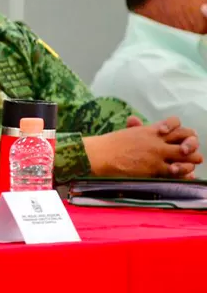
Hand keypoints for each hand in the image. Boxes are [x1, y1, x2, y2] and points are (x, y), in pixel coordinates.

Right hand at [87, 115, 201, 177]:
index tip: (176, 137)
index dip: (180, 129)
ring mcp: (157, 153)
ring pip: (186, 154)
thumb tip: (134, 119)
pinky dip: (182, 172)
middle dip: (192, 144)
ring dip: (191, 159)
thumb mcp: (126, 132)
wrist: (100, 155)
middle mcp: (157, 139)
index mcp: (150, 129)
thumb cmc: (109, 145)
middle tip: (189, 151)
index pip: (175, 123)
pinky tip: (181, 173)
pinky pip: (177, 170)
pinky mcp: (154, 168)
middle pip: (187, 137)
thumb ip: (136, 127)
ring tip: (190, 163)